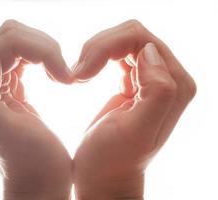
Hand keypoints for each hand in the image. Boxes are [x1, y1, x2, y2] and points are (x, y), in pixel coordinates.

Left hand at [0, 20, 72, 199]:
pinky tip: (57, 76)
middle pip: (12, 35)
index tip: (64, 78)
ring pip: (21, 41)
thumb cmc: (31, 162)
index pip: (6, 41)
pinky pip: (26, 55)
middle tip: (64, 76)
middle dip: (45, 48)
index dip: (41, 51)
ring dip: (47, 53)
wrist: (39, 179)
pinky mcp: (10, 85)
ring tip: (63, 77)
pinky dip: (46, 59)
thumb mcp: (5, 132)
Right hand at [73, 20, 195, 199]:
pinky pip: (116, 52)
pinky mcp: (133, 80)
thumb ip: (156, 91)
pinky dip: (95, 58)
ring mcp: (150, 78)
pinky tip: (83, 75)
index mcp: (175, 86)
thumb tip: (148, 51)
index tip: (82, 74)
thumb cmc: (113, 159)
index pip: (141, 39)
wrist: (104, 175)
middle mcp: (168, 78)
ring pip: (121, 40)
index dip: (106, 47)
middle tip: (77, 74)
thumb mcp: (137, 132)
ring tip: (78, 77)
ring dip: (94, 53)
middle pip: (131, 35)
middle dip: (98, 48)